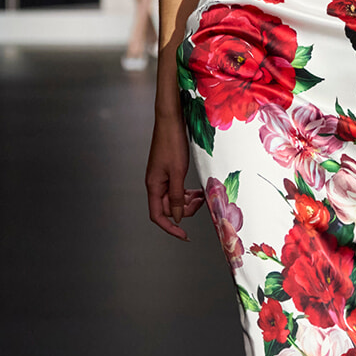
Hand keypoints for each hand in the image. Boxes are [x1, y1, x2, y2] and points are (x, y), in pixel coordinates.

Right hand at [146, 111, 204, 239]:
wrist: (170, 120)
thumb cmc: (172, 143)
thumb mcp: (178, 172)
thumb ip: (176, 196)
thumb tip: (177, 217)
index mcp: (153, 186)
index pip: (158, 216)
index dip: (171, 228)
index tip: (184, 235)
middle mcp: (155, 184)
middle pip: (167, 209)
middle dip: (185, 210)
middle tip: (201, 202)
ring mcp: (161, 178)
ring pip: (173, 199)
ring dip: (187, 201)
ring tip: (202, 195)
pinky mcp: (167, 171)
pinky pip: (176, 189)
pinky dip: (186, 192)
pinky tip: (197, 189)